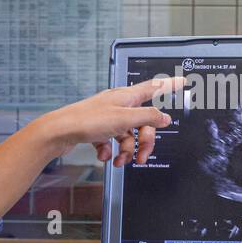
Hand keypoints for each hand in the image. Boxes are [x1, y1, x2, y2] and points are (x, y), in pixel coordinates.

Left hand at [36, 77, 182, 166]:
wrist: (58, 133)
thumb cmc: (86, 121)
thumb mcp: (124, 119)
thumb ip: (148, 118)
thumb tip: (165, 118)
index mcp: (127, 96)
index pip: (154, 87)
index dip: (170, 85)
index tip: (183, 81)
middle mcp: (119, 104)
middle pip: (143, 122)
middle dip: (143, 142)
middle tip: (141, 157)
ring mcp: (108, 117)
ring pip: (128, 135)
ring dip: (126, 151)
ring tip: (118, 161)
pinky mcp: (98, 129)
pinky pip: (113, 142)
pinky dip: (110, 151)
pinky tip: (104, 156)